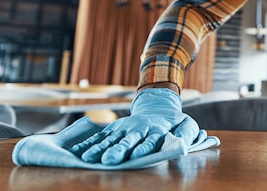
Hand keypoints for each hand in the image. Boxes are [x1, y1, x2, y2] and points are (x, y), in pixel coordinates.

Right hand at [68, 88, 200, 164]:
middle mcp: (139, 129)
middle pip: (128, 140)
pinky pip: (102, 136)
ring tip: (88, 157)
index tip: (137, 156)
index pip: (150, 140)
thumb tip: (183, 144)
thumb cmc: (174, 123)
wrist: (159, 106)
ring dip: (100, 148)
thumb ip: (186, 134)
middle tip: (108, 160)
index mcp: (157, 130)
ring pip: (112, 139)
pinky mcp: (116, 128)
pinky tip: (79, 150)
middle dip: (118, 150)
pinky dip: (90, 142)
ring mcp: (126, 128)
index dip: (144, 148)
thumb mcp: (187, 125)